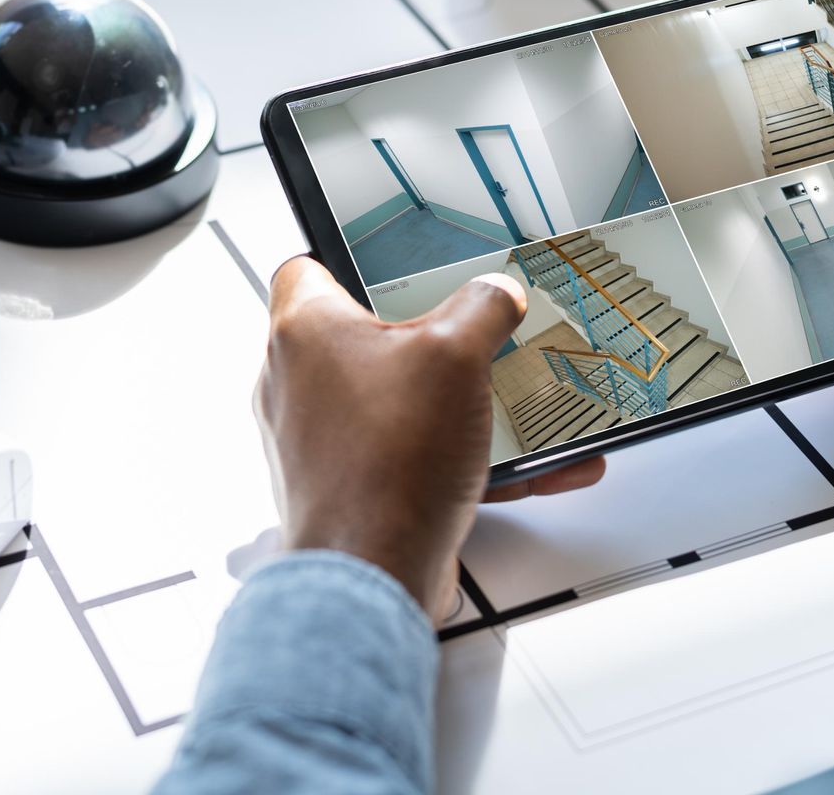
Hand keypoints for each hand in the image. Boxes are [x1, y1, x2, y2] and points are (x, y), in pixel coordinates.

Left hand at [258, 257, 605, 620]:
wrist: (373, 575)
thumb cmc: (385, 466)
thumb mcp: (456, 355)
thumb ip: (482, 308)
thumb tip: (496, 292)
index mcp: (304, 331)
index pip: (304, 267)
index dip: (346, 257)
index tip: (389, 261)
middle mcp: (299, 384)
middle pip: (362, 337)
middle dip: (424, 337)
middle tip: (465, 332)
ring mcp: (323, 440)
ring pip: (398, 403)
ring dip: (458, 403)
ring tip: (511, 401)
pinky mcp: (352, 486)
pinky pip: (416, 456)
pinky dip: (469, 458)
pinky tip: (535, 467)